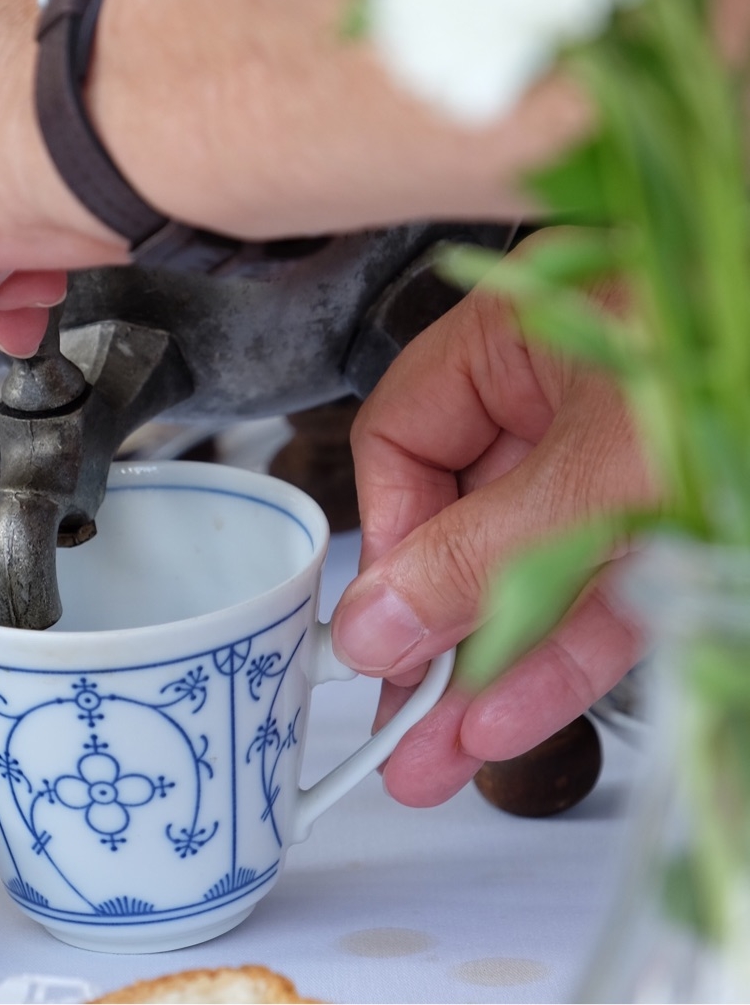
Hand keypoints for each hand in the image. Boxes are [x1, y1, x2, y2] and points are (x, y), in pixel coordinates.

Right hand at [330, 253, 652, 805]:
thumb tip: (377, 622)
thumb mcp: (596, 472)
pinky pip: (599, 587)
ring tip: (442, 753)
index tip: (386, 627)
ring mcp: (616, 458)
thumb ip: (481, 553)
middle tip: (398, 720)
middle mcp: (559, 395)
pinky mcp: (670, 515)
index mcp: (518, 338)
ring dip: (489, 662)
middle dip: (434, 628)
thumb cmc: (733, 370)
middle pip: (466, 518)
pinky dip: (561, 652)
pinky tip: (515, 715)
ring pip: (530, 568)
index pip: (408, 437)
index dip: (392, 536)